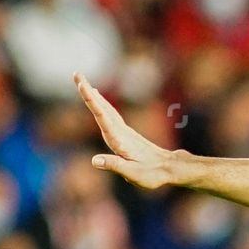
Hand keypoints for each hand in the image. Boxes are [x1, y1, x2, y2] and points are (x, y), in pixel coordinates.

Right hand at [75, 73, 175, 189]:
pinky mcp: (126, 134)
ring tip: (82, 82)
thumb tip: (94, 160)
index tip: (83, 85)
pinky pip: (110, 114)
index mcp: (119, 140)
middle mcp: (121, 132)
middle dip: (88, 91)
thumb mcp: (133, 174)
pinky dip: (102, 104)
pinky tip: (99, 99)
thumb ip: (114, 165)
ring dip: (93, 95)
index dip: (91, 101)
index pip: (102, 116)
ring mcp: (124, 131)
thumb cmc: (153, 174)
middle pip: (102, 107)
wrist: (171, 168)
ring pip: (106, 109)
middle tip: (76, 74)